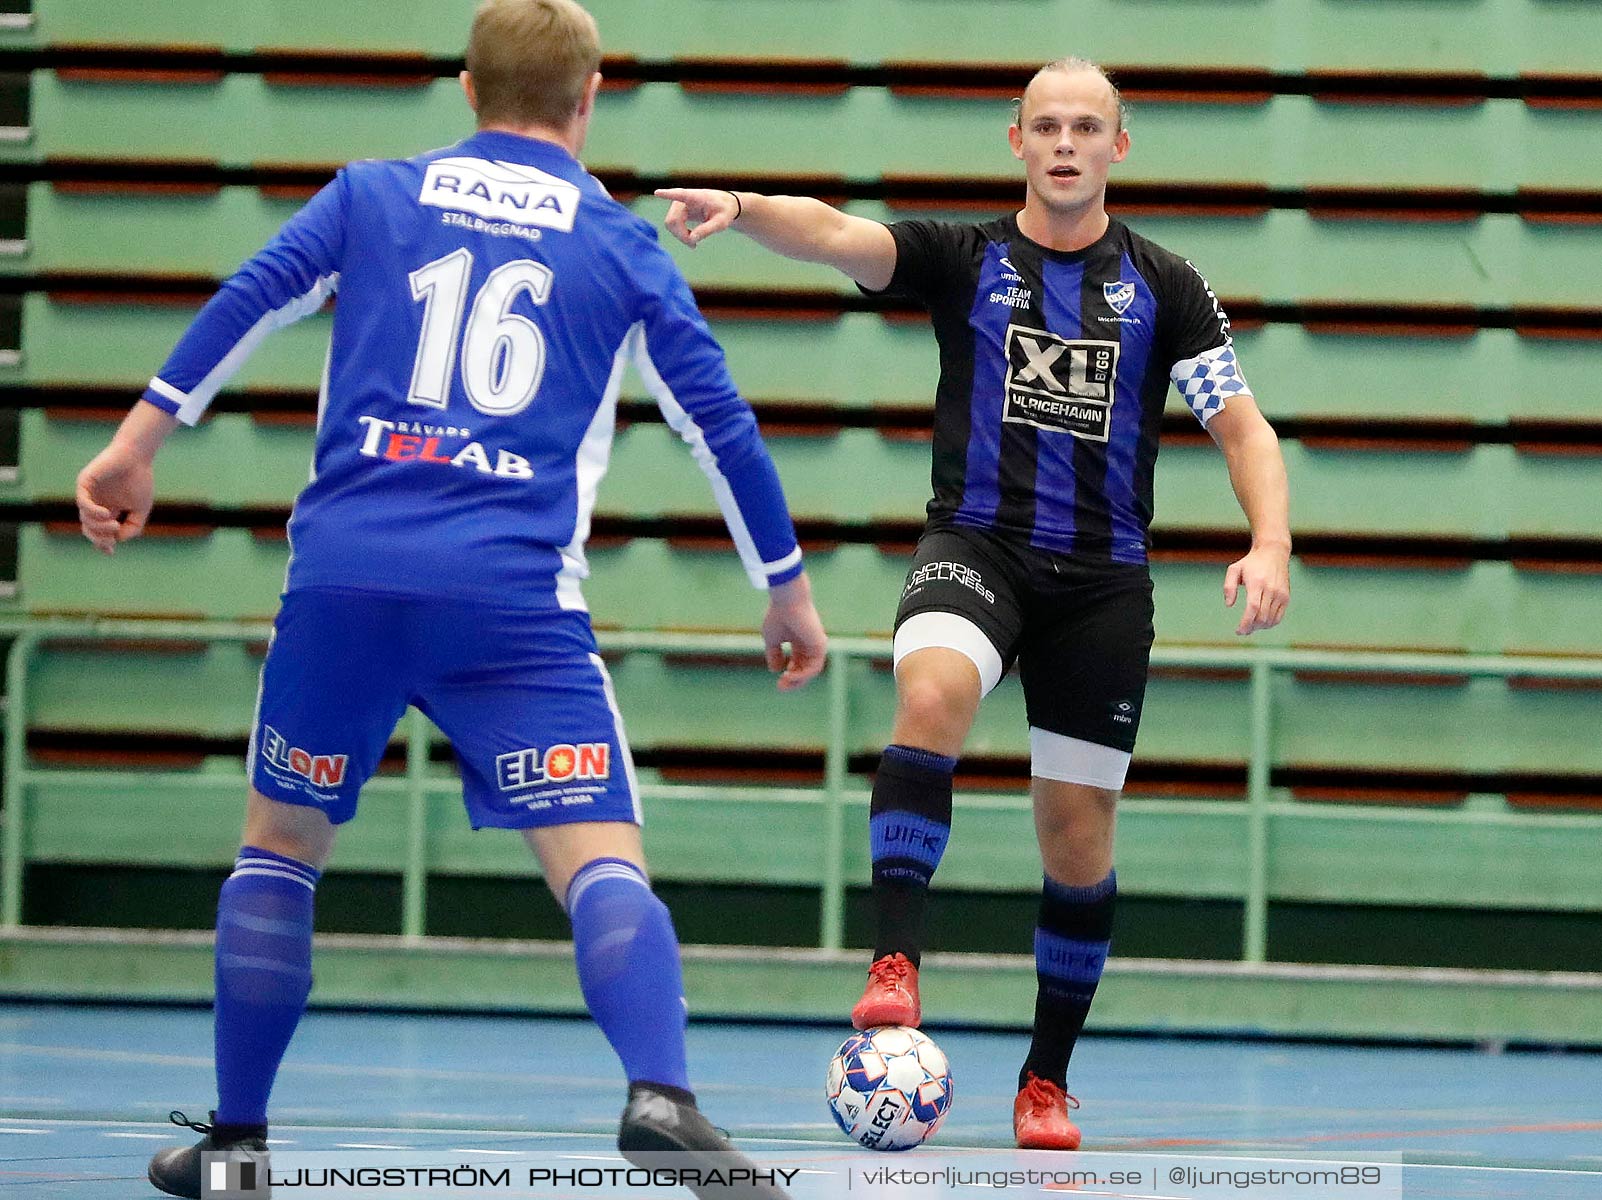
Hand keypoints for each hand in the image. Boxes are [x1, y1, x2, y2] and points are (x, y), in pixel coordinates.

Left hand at [76, 445, 155, 554]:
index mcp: (107, 509)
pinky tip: (106, 514)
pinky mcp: (85, 483)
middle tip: (112, 538)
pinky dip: (92, 512)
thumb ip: (134, 527)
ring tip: (114, 524)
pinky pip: (82, 503)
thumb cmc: (140, 479)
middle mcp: (95, 503)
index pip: (99, 531)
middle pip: (89, 529)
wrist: (137, 456)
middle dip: (99, 538)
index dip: (102, 543)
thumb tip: (118, 539)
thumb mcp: (142, 509)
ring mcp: (88, 494)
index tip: (111, 551)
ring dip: (98, 526)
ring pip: (85, 519)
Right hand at [654, 187, 739, 247]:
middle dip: (681, 235)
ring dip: (680, 236)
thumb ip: (707, 230)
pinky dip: (679, 235)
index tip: (657, 192)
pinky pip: (672, 226)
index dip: (668, 194)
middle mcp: (683, 199)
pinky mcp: (677, 212)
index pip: (680, 194)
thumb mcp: (721, 222)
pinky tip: (691, 240)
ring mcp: (678, 205)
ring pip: (670, 224)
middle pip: (672, 219)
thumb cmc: (724, 211)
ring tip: (694, 243)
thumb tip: (691, 239)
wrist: (724, 207)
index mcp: (696, 196)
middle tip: (694, 245)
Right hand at [762, 572, 827, 689]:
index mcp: (799, 642)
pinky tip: (790, 674)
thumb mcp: (772, 639)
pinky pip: (814, 667)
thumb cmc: (778, 615)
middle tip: (780, 687)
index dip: (788, 674)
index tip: (778, 681)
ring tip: (785, 681)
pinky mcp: (820, 645)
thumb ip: (773, 654)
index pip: (797, 664)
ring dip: (798, 680)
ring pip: (810, 670)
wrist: (787, 602)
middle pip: (805, 669)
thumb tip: (775, 670)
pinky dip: (803, 674)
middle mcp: (809, 644)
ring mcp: (816, 645)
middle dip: (793, 680)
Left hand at [1223, 543, 1289, 635]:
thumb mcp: (1234, 569)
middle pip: (1261, 617)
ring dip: (1259, 627)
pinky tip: (1260, 623)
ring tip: (1250, 627)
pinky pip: (1278, 617)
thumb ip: (1228, 587)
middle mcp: (1271, 589)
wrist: (1274, 553)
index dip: (1245, 622)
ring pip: (1270, 620)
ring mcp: (1280, 594)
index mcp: (1257, 583)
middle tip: (1242, 631)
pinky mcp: (1286, 597)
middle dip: (1250, 627)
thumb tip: (1229, 605)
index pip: (1252, 608)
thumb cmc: (1251, 563)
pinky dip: (1269, 624)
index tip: (1238, 631)